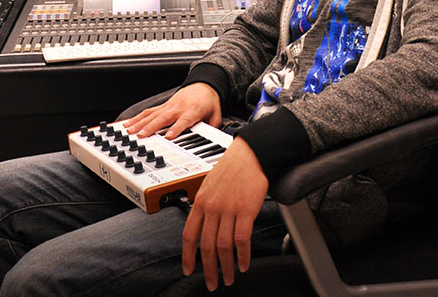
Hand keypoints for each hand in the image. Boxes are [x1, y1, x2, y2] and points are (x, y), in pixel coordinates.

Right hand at [124, 83, 221, 138]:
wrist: (204, 84)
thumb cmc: (208, 101)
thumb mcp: (216, 115)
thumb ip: (212, 128)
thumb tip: (212, 139)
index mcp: (193, 111)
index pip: (183, 121)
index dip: (176, 129)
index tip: (168, 136)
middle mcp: (178, 108)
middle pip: (163, 118)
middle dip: (151, 127)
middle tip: (141, 135)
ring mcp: (169, 106)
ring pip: (152, 114)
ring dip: (140, 122)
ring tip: (130, 130)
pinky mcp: (163, 105)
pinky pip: (149, 111)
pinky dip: (138, 117)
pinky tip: (129, 123)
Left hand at [181, 137, 267, 290]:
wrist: (250, 155)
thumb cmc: (231, 169)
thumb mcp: (209, 186)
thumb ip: (204, 206)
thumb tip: (201, 225)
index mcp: (200, 202)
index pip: (189, 235)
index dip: (188, 256)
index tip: (188, 270)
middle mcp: (212, 208)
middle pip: (207, 246)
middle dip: (209, 269)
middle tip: (212, 283)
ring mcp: (228, 210)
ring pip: (224, 246)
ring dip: (226, 267)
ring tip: (229, 278)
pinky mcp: (246, 210)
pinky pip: (242, 239)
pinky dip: (243, 256)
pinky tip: (244, 264)